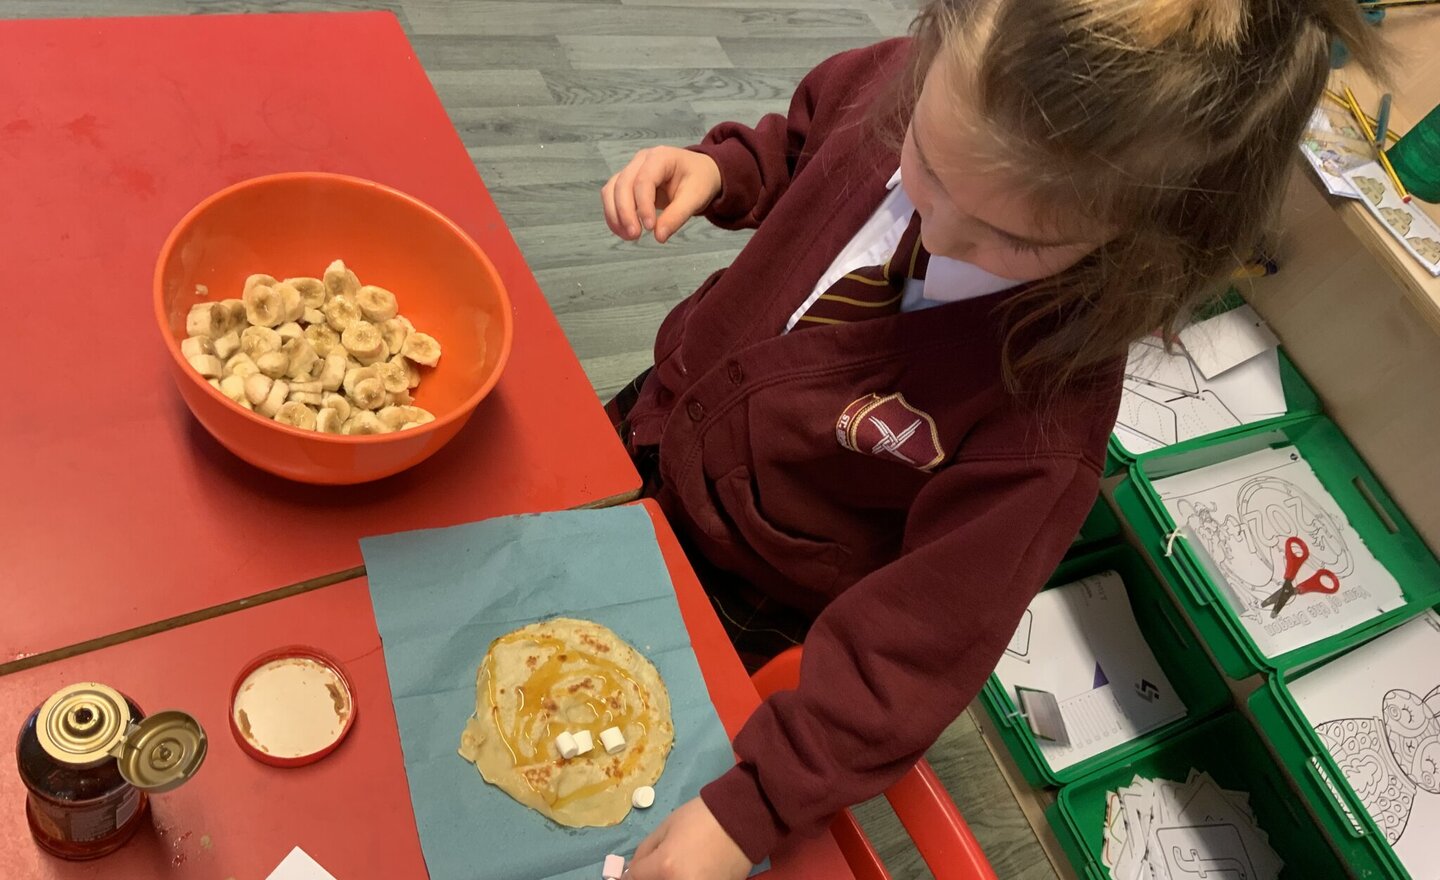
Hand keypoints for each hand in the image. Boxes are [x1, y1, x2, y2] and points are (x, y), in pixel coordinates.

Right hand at [601, 146, 721, 243]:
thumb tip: (658, 237)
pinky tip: (624, 231)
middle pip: (622, 184)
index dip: (643, 205)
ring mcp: (631, 170)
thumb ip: (677, 216)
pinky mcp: (627, 183)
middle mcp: (641, 160)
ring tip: (629, 236)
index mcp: (660, 157)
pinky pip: (612, 197)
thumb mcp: (696, 198)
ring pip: (611, 190)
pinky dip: (614, 215)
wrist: (700, 173)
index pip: (644, 180)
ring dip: (615, 215)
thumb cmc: (700, 181)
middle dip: (625, 212)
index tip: (650, 228)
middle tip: (636, 235)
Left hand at [626, 798, 751, 879]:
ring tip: (680, 866)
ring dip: (670, 878)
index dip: (633, 871)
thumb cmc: (702, 817)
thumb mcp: (667, 826)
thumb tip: (633, 869)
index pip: (635, 877)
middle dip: (652, 876)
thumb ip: (646, 850)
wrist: (742, 819)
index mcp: (664, 867)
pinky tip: (695, 871)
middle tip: (661, 866)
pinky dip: (689, 878)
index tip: (636, 869)